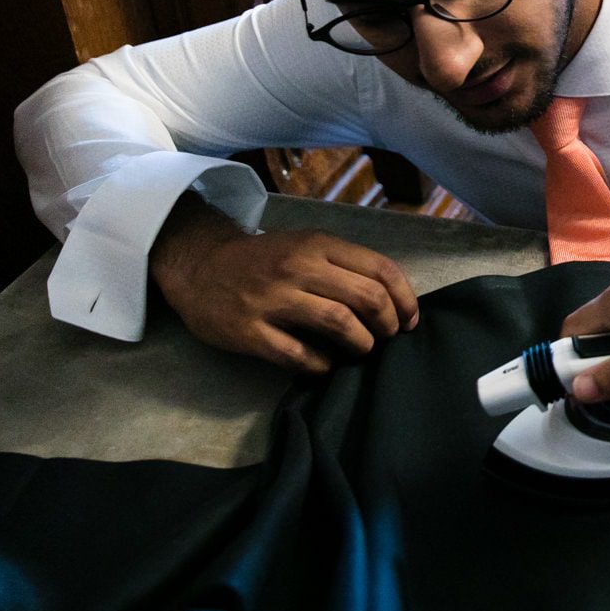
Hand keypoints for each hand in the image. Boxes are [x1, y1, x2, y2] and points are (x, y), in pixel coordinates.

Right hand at [150, 200, 417, 373]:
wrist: (199, 265)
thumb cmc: (263, 259)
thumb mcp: (305, 246)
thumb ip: (344, 265)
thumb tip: (393, 298)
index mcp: (318, 244)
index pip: (381, 269)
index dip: (406, 299)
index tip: (410, 320)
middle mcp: (298, 267)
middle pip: (367, 297)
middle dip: (389, 323)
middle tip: (389, 338)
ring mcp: (272, 299)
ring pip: (339, 323)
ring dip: (362, 344)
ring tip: (363, 350)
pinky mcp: (249, 330)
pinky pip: (298, 354)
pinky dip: (321, 365)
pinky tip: (326, 366)